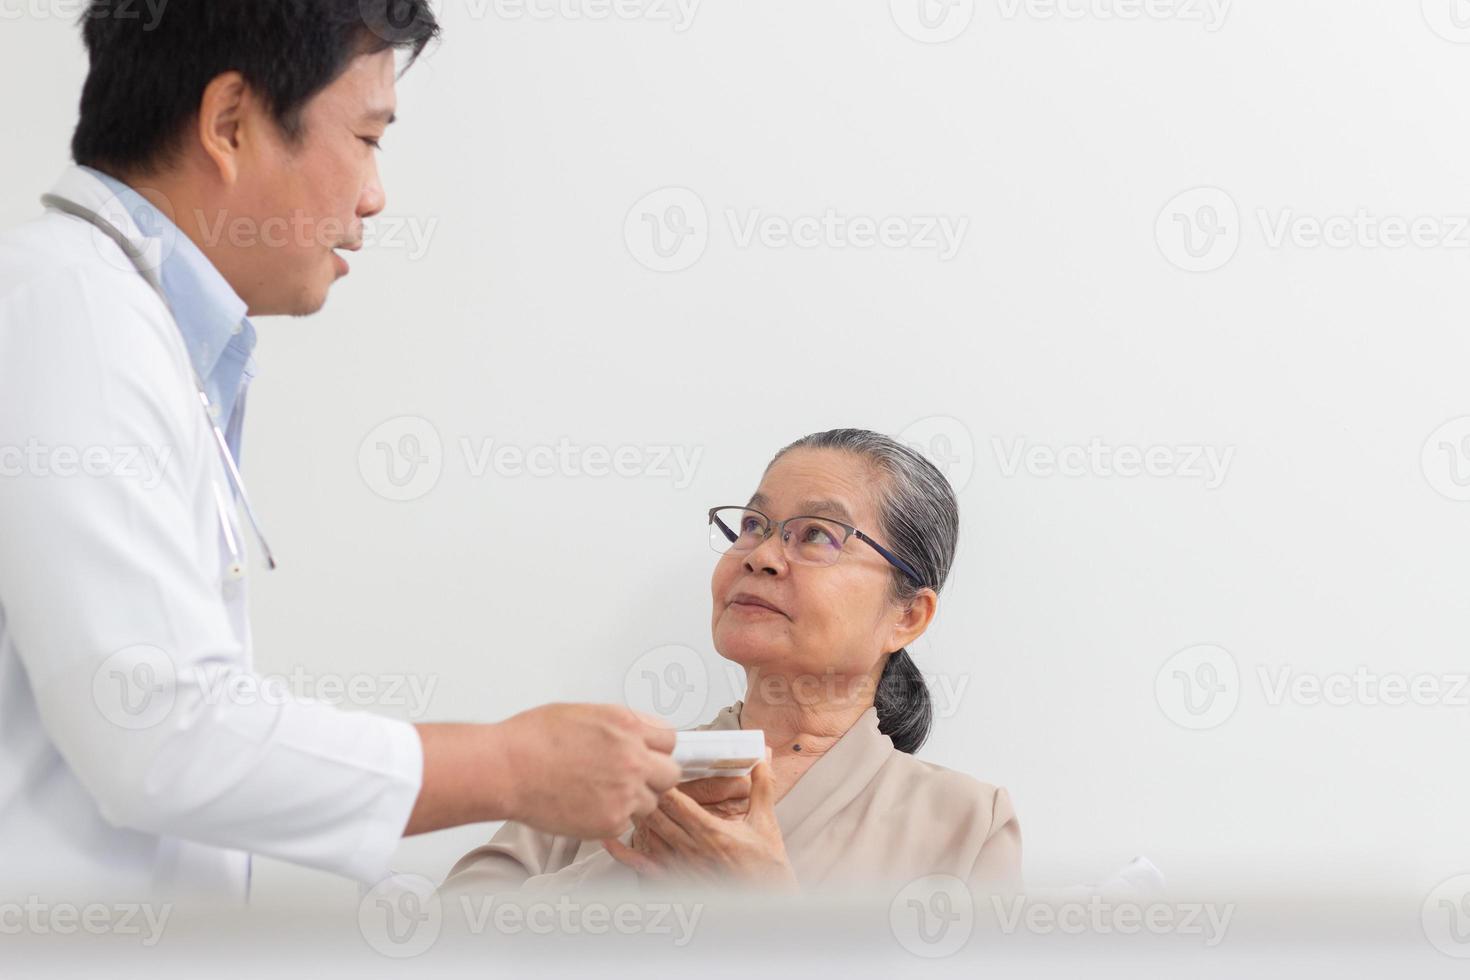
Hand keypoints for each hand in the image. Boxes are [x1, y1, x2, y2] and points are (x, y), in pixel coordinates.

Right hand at [496, 704, 680, 838]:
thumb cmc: (532, 739)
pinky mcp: (611, 821)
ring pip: (650, 802)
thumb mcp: (584, 713)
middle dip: (653, 777)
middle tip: (630, 778)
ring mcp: (625, 792)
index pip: (670, 740)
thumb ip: (620, 724)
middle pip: (670, 774)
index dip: (657, 749)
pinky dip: (611, 818)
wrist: (506, 768)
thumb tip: (640, 732)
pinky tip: (586, 806)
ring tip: (599, 793)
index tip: (649, 755)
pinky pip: (626, 823)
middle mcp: (633, 758)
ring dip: (633, 800)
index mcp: (628, 726)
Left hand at [604, 761, 796, 891]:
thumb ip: (762, 787)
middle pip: (656, 816)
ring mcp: (681, 866)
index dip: (660, 784)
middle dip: (642, 795)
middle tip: (629, 775)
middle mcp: (691, 849)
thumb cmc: (765, 867)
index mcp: (711, 832)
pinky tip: (610, 841)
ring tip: (619, 796)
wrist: (766, 901)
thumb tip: (762, 759)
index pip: (677, 803)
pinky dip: (624, 853)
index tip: (650, 766)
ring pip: (648, 836)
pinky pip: (643, 866)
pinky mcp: (676, 880)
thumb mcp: (765, 821)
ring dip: (633, 816)